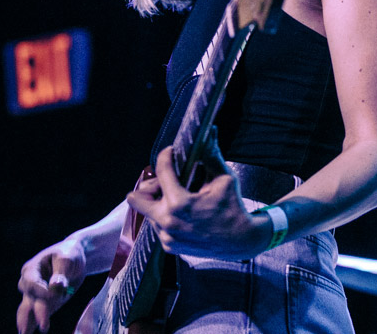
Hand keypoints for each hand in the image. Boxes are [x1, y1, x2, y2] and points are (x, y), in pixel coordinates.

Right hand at [16, 240, 86, 332]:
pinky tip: (28, 333)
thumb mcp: (67, 258)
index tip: (57, 294)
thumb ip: (61, 273)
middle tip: (45, 325)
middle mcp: (29, 283)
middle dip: (37, 312)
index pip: (32, 283)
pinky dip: (31, 324)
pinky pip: (33, 315)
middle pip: (30, 299)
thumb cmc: (69, 254)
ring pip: (27, 309)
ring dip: (27, 322)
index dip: (43, 291)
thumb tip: (56, 287)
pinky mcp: (42, 304)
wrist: (74, 258)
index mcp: (31, 269)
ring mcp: (34, 295)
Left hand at [125, 146, 270, 259]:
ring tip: (180, 198)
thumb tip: (210, 131)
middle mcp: (168, 222)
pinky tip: (184, 214)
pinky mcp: (169, 246)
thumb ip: (211, 155)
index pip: (161, 170)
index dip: (165, 156)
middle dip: (149, 186)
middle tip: (166, 182)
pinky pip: (157, 226)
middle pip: (136, 198)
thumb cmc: (232, 207)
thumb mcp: (224, 178)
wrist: (241, 241)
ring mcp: (167, 236)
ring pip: (148, 211)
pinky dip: (167, 217)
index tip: (171, 152)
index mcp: (179, 203)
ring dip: (160, 202)